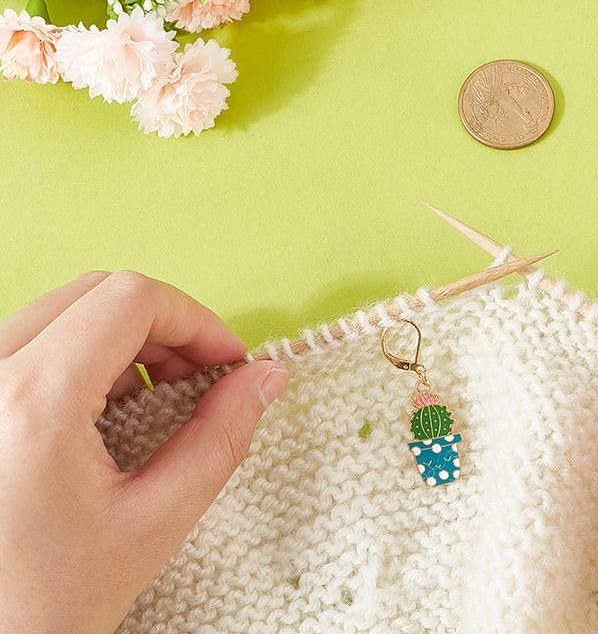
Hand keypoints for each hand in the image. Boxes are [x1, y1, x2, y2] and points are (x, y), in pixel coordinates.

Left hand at [0, 271, 288, 633]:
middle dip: (164, 326)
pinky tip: (106, 409)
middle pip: (96, 293)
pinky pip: (32, 340)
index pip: (132, 300)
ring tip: (156, 396)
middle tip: (200, 376)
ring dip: (124, 337)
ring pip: (62, 311)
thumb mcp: (151, 525)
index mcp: (32, 402)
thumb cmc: (40, 607)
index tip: (229, 362)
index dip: (197, 321)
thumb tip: (267, 378)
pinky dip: (82, 353)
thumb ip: (220, 439)